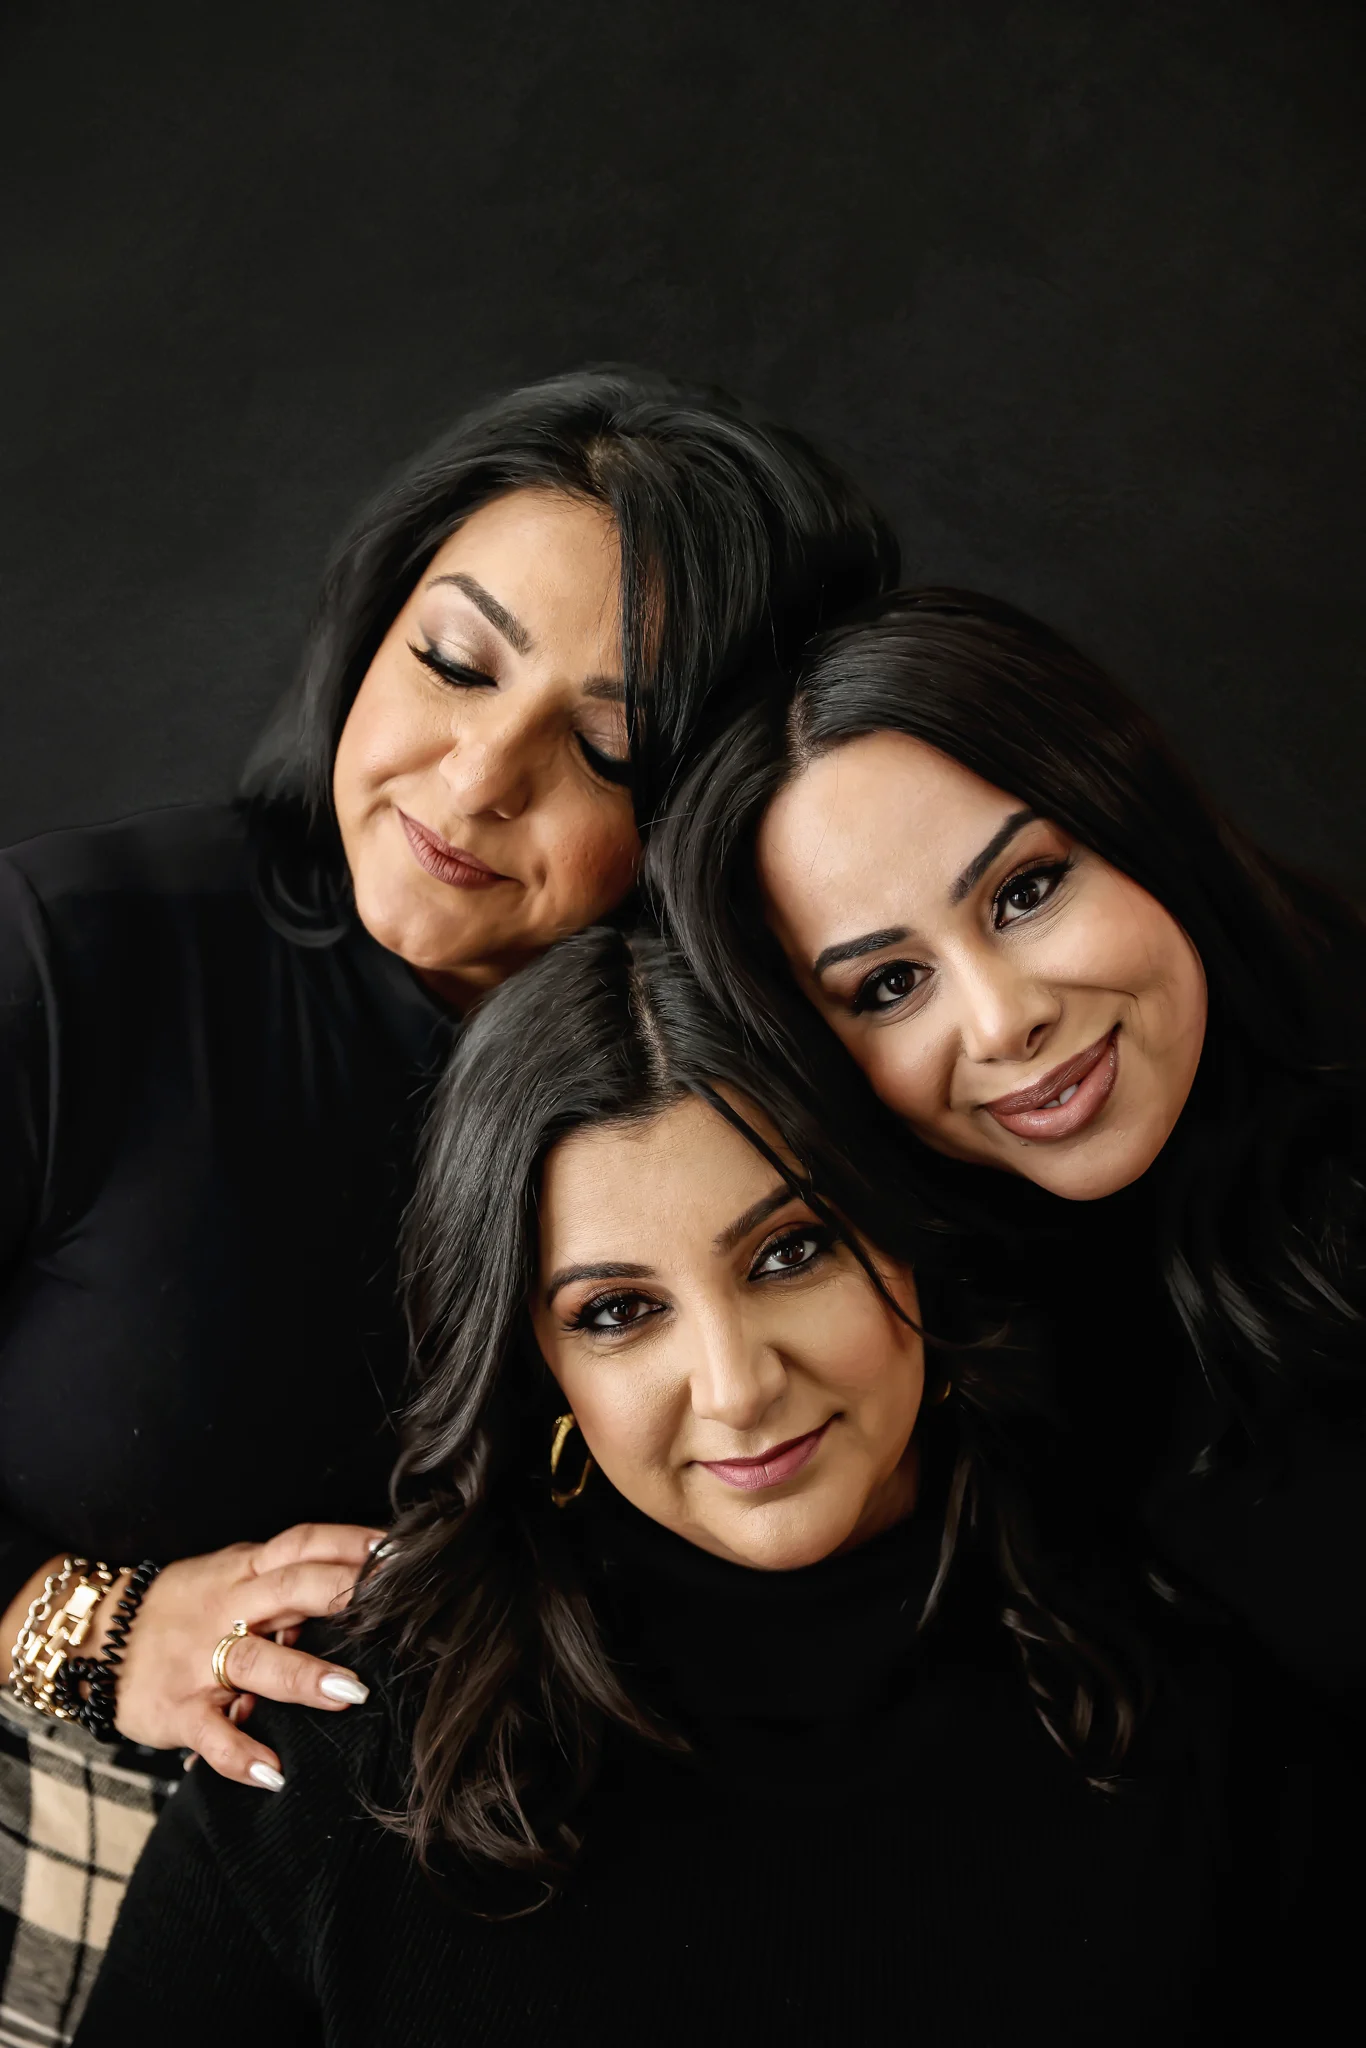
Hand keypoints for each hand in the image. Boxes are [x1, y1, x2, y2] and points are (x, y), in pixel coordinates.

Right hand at [90, 1523, 382, 1790]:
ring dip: (304, 1676)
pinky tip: (273, 1773)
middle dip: (344, 1595)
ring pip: (257, 1661)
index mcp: (247, 1569)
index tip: (403, 1553)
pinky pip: (210, 1734)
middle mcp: (228, 1607)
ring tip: (351, 1693)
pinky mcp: (177, 1709)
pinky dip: (239, 1755)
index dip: (353, 1545)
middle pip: (292, 1589)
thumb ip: (287, 1581)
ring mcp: (201, 1659)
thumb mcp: (232, 1576)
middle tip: (397, 1609)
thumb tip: (362, 1585)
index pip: (305, 1544)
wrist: (92, 1636)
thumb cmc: (185, 1606)